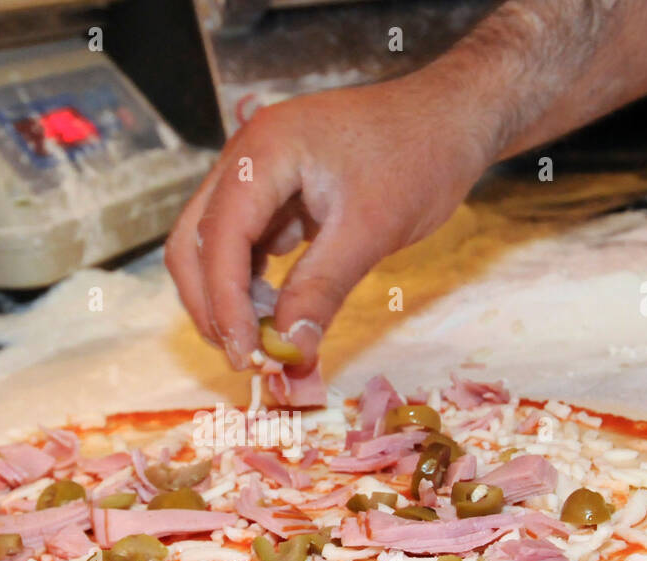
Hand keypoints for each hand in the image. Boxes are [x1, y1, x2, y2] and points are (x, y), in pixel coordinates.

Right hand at [165, 69, 491, 370]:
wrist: (451, 117)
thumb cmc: (419, 157)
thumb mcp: (372, 231)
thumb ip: (322, 290)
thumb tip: (288, 349)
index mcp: (264, 152)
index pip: (219, 237)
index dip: (224, 303)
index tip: (247, 356)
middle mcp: (246, 158)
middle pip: (194, 242)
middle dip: (212, 304)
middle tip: (246, 356)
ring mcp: (256, 173)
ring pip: (212, 246)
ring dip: (228, 297)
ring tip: (262, 341)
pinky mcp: (273, 191)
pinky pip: (243, 243)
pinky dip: (250, 282)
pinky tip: (275, 312)